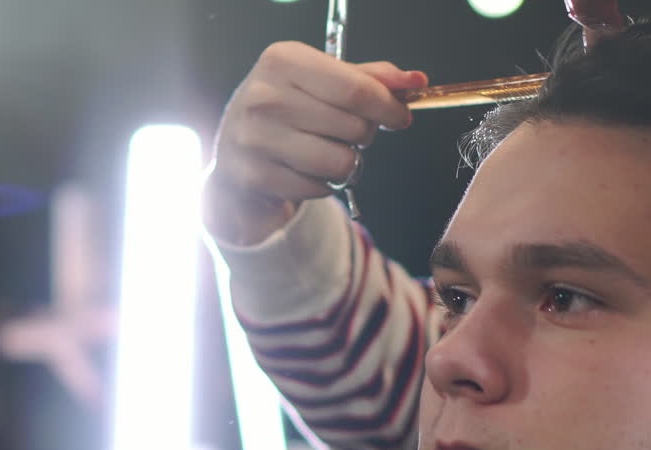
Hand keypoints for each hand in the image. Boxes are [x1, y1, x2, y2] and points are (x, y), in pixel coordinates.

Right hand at [203, 41, 427, 245]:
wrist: (234, 152)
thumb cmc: (286, 110)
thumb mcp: (321, 81)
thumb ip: (369, 78)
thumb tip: (415, 81)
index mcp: (283, 60)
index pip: (356, 89)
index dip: (389, 107)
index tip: (401, 117)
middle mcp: (264, 96)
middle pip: (353, 127)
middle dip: (364, 136)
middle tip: (345, 134)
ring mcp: (255, 138)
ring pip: (340, 162)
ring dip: (346, 163)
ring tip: (326, 153)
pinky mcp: (255, 176)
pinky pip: (319, 187)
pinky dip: (322, 184)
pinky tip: (303, 169)